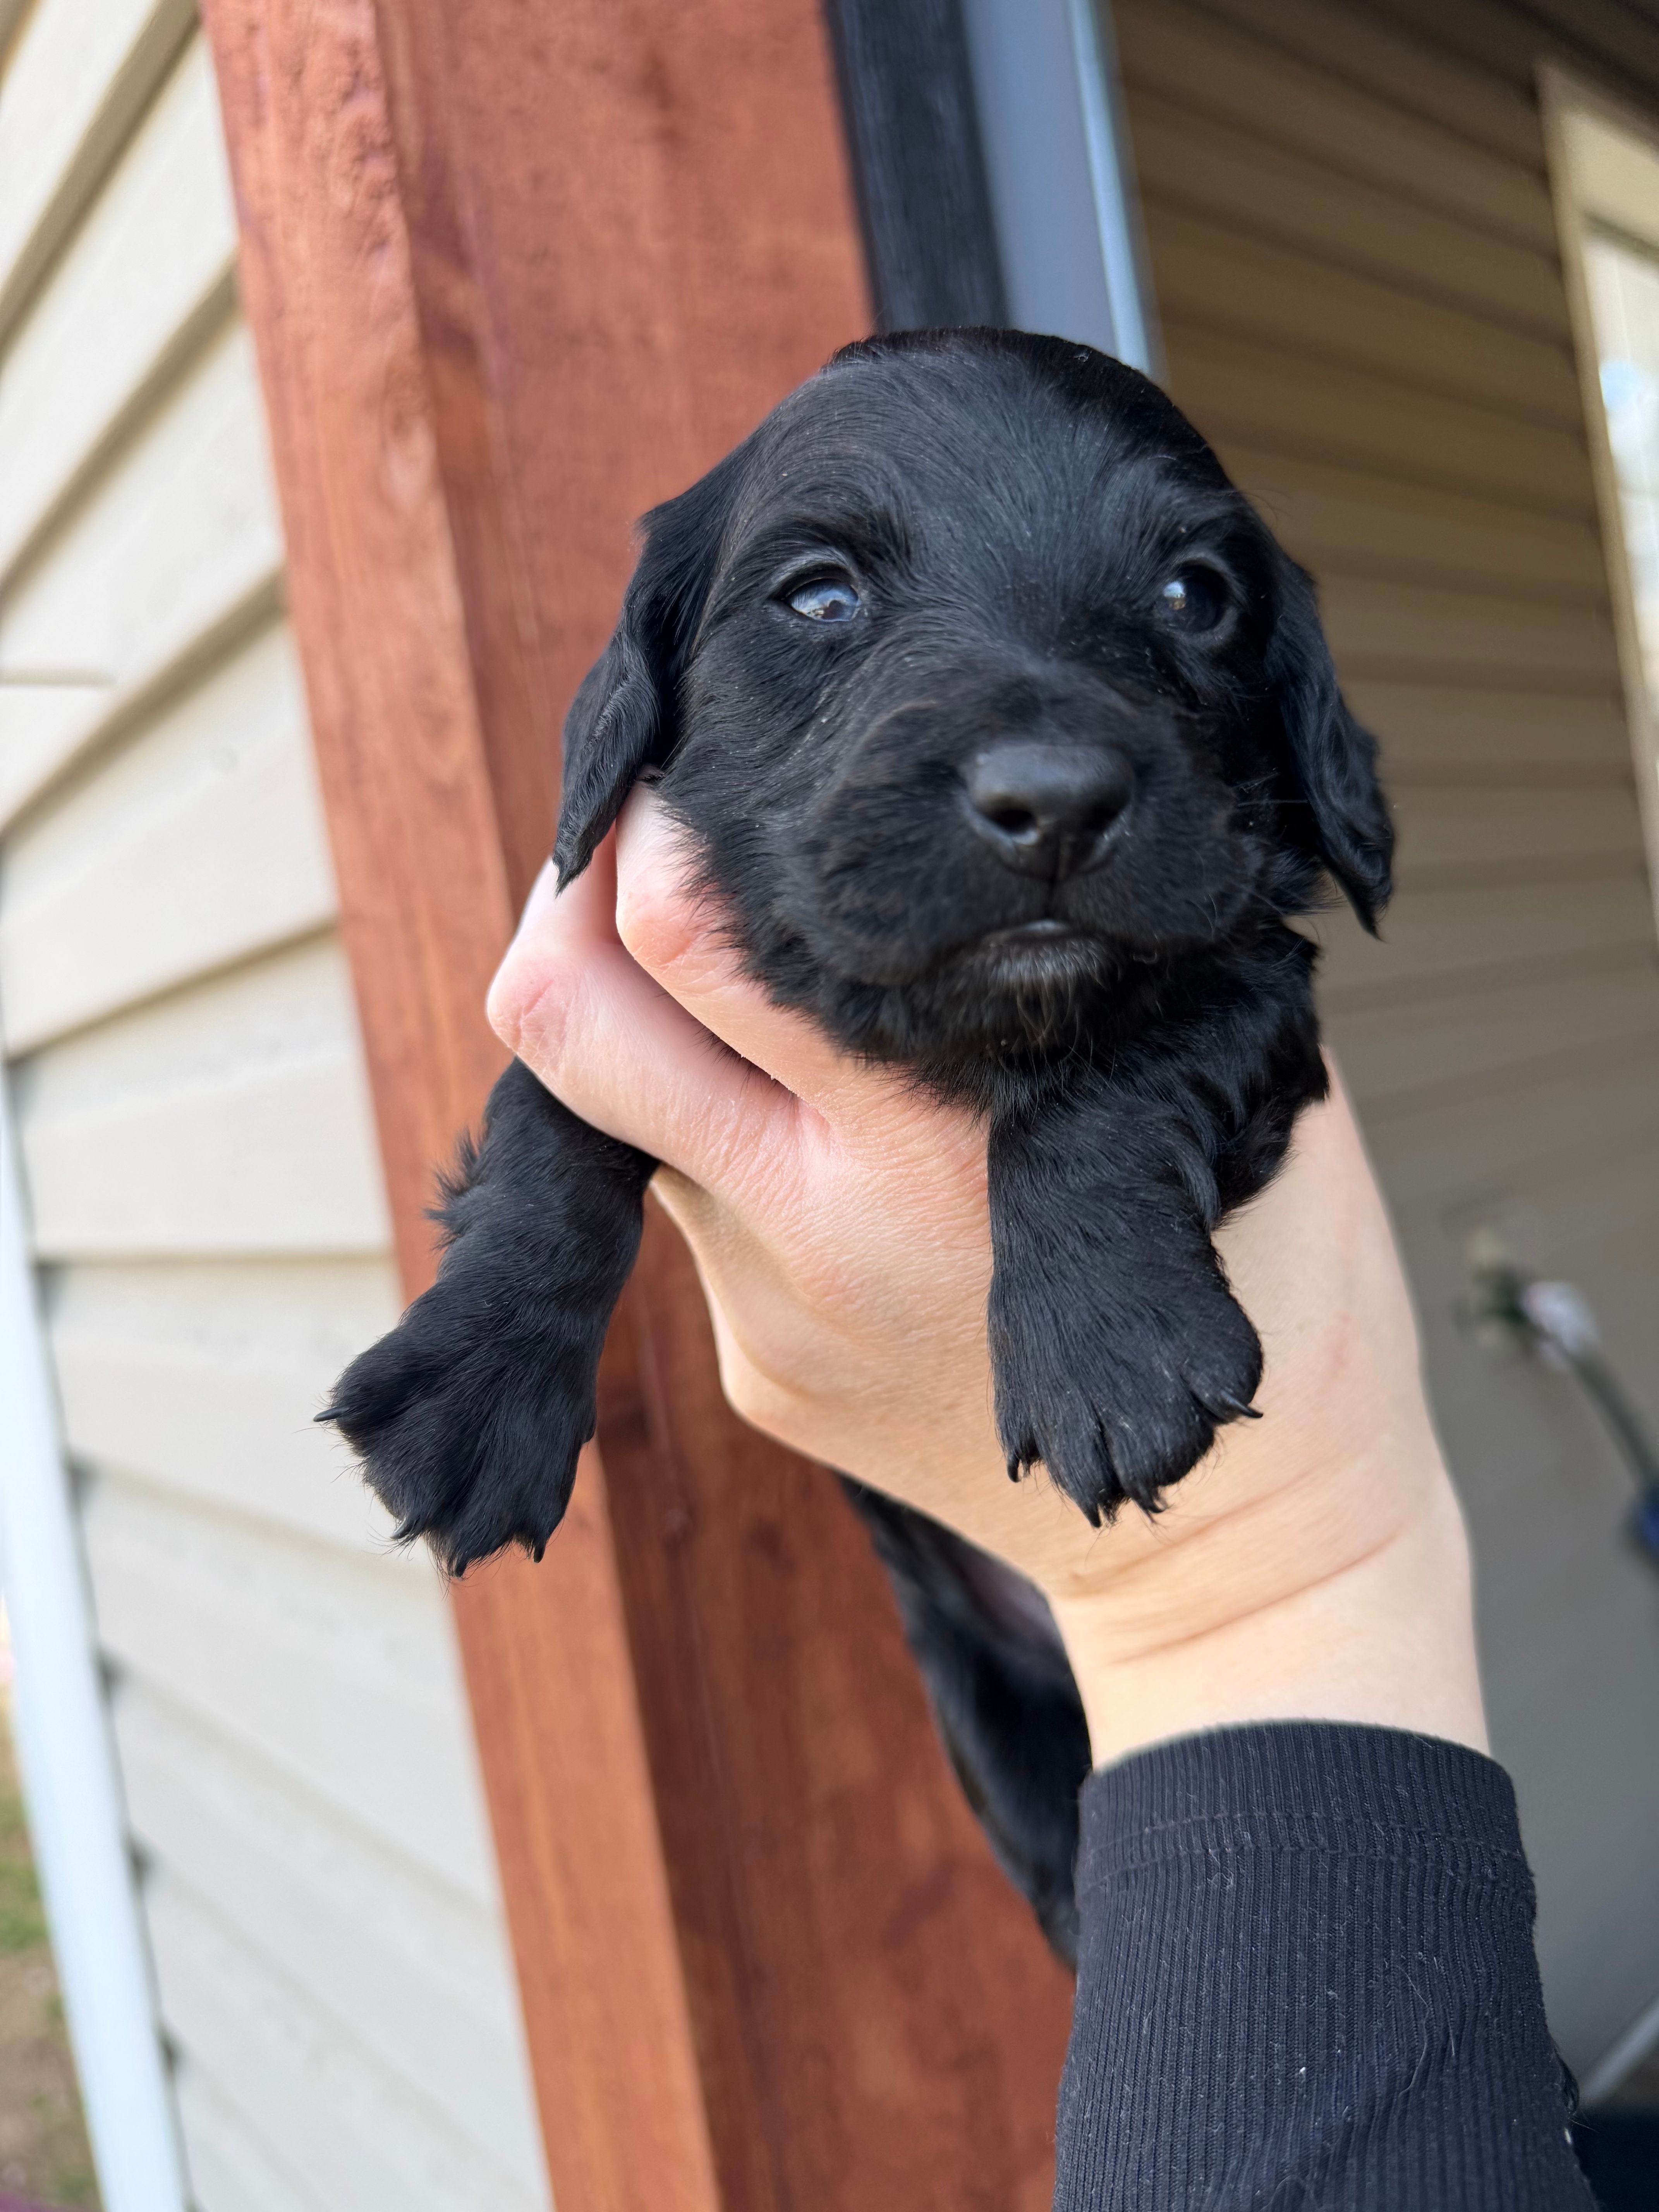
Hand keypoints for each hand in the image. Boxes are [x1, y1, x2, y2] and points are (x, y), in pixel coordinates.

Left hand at [488, 789, 1486, 1766]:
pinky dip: (734, 1151)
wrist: (1235, 1540)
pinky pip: (693, 1218)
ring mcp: (763, 1317)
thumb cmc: (1267, 1278)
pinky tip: (842, 1152)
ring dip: (660, 1040)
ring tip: (772, 1008)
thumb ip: (1059, 972)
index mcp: (927, 1141)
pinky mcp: (756, 1377)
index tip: (691, 785)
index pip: (682, 942)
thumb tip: (946, 848)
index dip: (649, 835)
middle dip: (568, 912)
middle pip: (566, 1027)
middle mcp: (808, 1232)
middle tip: (638, 854)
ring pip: (620, 1122)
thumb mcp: (1201, 1078)